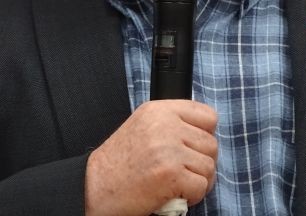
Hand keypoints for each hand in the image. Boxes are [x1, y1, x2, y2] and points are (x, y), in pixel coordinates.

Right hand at [84, 99, 217, 215]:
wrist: (95, 187)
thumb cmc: (118, 163)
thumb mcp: (143, 126)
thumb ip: (171, 122)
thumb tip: (204, 131)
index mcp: (159, 110)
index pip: (208, 116)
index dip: (205, 135)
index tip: (193, 147)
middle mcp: (165, 125)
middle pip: (211, 143)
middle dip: (201, 162)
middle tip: (183, 171)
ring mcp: (169, 149)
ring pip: (209, 166)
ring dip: (198, 180)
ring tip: (179, 183)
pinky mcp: (171, 174)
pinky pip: (202, 186)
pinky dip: (193, 196)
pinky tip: (175, 194)